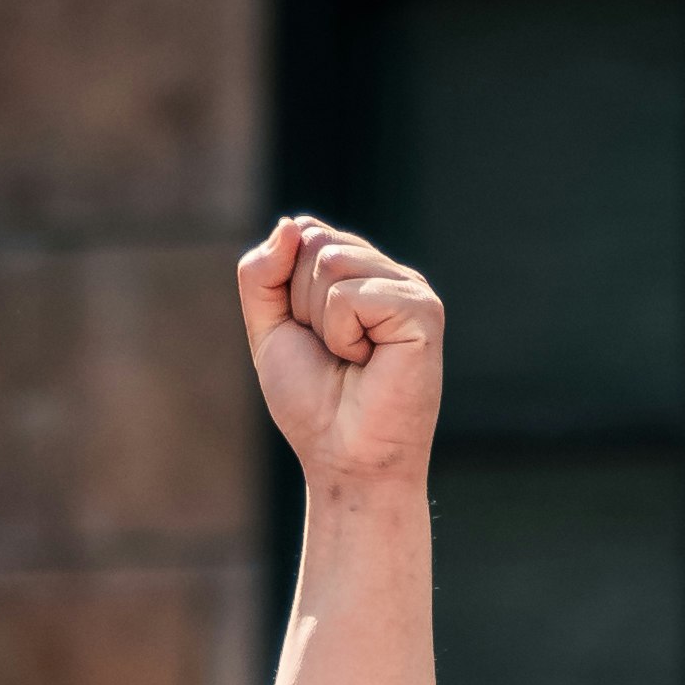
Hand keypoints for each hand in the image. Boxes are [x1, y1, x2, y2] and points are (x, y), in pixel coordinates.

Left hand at [236, 215, 442, 497]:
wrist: (345, 460)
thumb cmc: (314, 405)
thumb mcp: (270, 331)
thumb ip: (262, 275)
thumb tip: (290, 224)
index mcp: (361, 272)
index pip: (305, 233)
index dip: (287, 290)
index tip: (310, 338)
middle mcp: (389, 273)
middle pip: (315, 243)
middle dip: (303, 307)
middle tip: (333, 355)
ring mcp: (411, 288)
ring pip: (330, 263)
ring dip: (323, 324)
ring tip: (352, 359)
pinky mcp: (422, 310)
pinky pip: (350, 295)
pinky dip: (343, 336)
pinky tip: (368, 363)